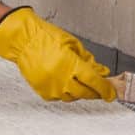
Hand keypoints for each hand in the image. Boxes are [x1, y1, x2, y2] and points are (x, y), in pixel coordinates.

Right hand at [0, 6, 116, 101]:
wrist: (23, 41)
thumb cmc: (46, 38)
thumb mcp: (73, 44)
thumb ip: (88, 60)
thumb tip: (101, 72)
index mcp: (71, 64)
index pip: (95, 82)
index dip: (106, 89)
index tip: (111, 93)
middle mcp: (61, 78)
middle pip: (86, 93)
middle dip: (95, 91)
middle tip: (99, 88)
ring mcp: (51, 87)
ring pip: (73, 97)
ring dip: (80, 91)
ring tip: (78, 81)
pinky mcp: (43, 91)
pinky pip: (59, 97)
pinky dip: (65, 91)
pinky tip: (64, 82)